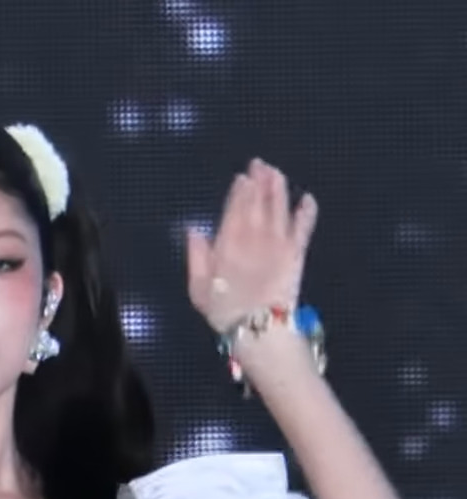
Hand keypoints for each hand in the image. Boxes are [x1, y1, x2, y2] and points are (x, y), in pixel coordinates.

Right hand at [186, 159, 317, 333]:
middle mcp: (254, 233)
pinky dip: (307, 211)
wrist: (259, 328)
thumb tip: (194, 230)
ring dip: (278, 186)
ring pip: (279, 205)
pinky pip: (303, 225)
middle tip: (260, 165)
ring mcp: (278, 240)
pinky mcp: (296, 251)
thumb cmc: (225, 312)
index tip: (242, 177)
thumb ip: (197, 256)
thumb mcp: (199, 288)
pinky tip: (308, 199)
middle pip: (258, 199)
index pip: (236, 206)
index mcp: (229, 240)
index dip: (240, 189)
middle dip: (259, 179)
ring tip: (276, 173)